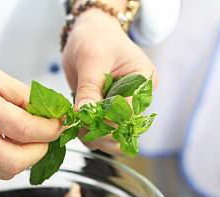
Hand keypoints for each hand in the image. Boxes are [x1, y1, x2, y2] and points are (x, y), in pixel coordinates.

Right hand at [0, 35, 60, 179]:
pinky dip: (1, 157)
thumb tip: (50, 114)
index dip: (49, 130)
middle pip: (15, 163)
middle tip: (45, 138)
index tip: (59, 124)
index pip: (24, 129)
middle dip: (39, 153)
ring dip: (22, 159)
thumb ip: (20, 95)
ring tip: (24, 139)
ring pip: (3, 171)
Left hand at [62, 8, 156, 154]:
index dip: (107, 121)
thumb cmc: (95, 38)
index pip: (129, 112)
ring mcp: (125, 108)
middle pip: (124, 130)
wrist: (89, 34)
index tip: (85, 118)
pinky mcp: (111, 114)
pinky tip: (78, 125)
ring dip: (94, 137)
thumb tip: (85, 114)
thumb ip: (89, 88)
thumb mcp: (91, 60)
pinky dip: (89, 134)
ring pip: (114, 138)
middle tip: (77, 124)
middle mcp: (138, 98)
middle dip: (99, 133)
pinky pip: (103, 134)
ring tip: (76, 124)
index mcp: (143, 81)